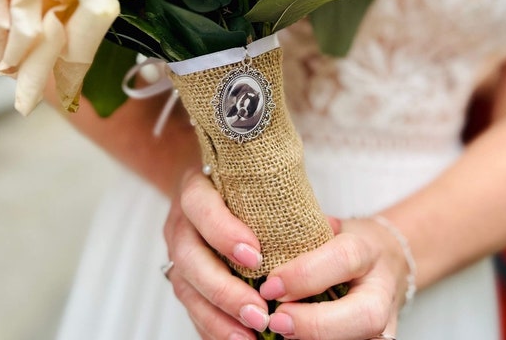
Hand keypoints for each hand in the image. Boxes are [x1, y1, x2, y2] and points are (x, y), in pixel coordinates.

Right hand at [163, 167, 270, 338]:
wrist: (215, 189)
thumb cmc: (245, 186)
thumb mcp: (256, 182)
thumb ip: (277, 199)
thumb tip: (327, 229)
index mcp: (197, 187)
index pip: (200, 206)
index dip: (222, 232)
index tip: (255, 256)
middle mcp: (182, 220)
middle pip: (188, 256)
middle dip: (223, 288)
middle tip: (258, 311)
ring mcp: (178, 250)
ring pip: (185, 287)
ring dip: (217, 316)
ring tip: (249, 336)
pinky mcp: (182, 277)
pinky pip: (191, 307)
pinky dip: (213, 326)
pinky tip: (239, 338)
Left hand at [259, 217, 407, 339]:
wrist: (386, 262)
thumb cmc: (347, 243)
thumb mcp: (326, 228)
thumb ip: (301, 237)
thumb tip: (258, 245)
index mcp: (368, 250)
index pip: (343, 259)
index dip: (304, 275)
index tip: (270, 285)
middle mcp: (382, 291)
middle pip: (363, 316)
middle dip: (315, 323)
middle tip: (275, 320)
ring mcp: (385, 325)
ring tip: (278, 332)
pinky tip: (289, 338)